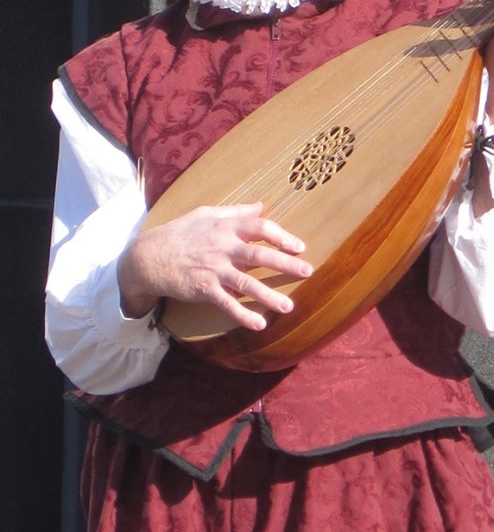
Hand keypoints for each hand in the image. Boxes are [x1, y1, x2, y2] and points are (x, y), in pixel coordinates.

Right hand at [117, 203, 312, 331]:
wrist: (148, 256)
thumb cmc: (180, 233)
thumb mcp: (206, 214)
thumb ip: (236, 212)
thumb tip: (262, 206)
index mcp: (226, 228)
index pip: (260, 228)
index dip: (281, 236)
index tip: (299, 247)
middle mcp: (223, 248)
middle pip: (259, 255)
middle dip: (285, 263)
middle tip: (308, 272)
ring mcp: (213, 269)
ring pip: (246, 283)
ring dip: (268, 295)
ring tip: (288, 306)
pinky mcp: (203, 289)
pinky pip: (227, 304)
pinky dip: (242, 315)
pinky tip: (259, 325)